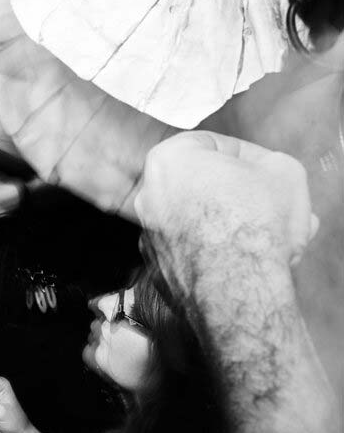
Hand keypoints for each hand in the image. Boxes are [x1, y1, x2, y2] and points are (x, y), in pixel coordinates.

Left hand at [135, 132, 316, 266]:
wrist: (237, 287)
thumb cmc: (254, 225)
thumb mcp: (284, 171)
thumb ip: (268, 164)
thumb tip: (268, 173)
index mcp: (168, 161)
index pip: (211, 145)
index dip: (247, 155)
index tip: (265, 169)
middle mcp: (148, 197)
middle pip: (202, 186)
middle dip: (240, 193)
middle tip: (270, 202)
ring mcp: (148, 236)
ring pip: (198, 222)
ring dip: (231, 225)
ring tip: (269, 235)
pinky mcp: (157, 270)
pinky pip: (192, 253)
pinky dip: (216, 254)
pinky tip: (248, 259)